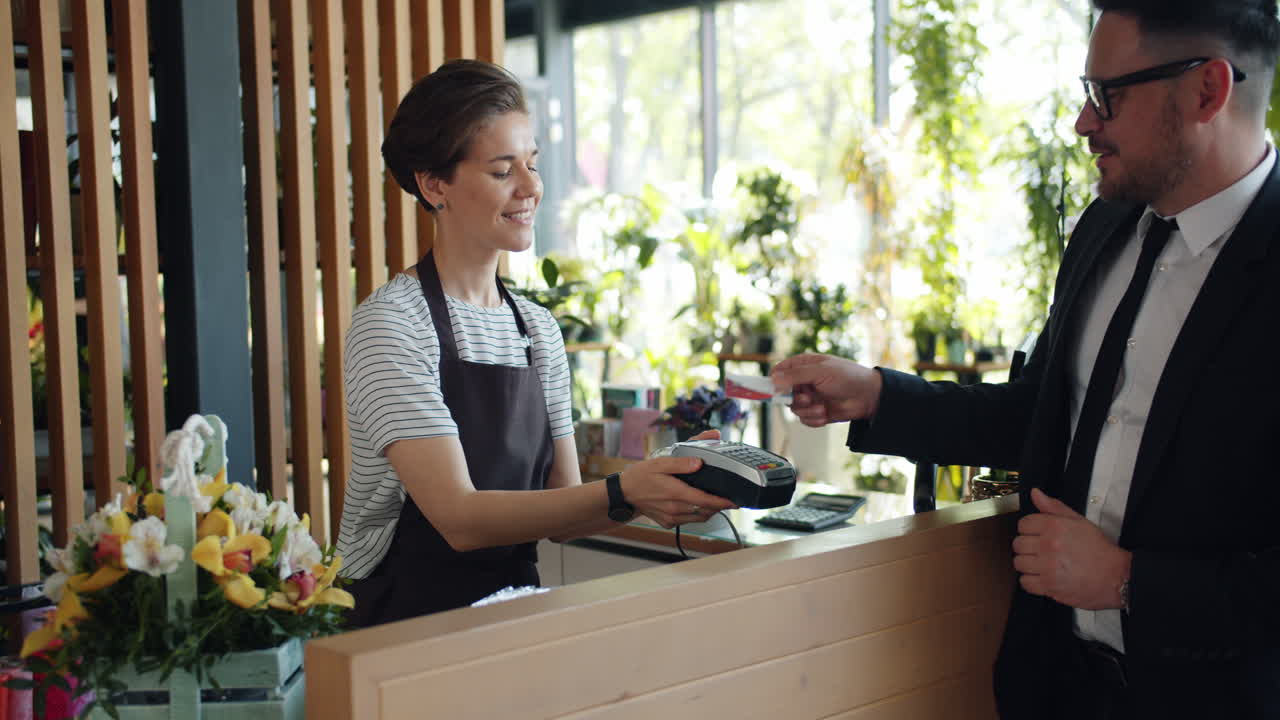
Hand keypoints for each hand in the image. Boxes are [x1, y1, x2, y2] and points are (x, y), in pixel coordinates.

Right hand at [621, 429, 735, 527]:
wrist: (624, 494)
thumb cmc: (641, 476)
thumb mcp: (660, 463)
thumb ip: (682, 462)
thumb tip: (700, 462)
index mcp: (675, 493)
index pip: (705, 501)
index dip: (722, 502)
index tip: (734, 501)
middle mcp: (675, 509)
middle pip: (705, 511)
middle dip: (718, 505)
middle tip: (727, 497)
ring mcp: (672, 518)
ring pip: (699, 518)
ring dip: (709, 510)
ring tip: (713, 500)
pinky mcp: (669, 523)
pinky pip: (689, 521)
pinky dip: (696, 514)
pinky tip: (695, 504)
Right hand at [770, 354, 882, 426]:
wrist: (869, 397)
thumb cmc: (848, 376)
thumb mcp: (820, 371)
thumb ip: (795, 375)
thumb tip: (773, 379)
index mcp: (803, 366)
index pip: (779, 372)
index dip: (773, 381)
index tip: (772, 391)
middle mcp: (804, 382)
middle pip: (783, 394)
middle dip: (795, 399)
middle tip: (807, 398)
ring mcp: (810, 397)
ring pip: (794, 409)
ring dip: (807, 411)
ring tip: (821, 408)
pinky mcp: (817, 412)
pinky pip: (805, 420)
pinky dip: (814, 419)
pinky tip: (825, 415)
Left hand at [1012, 488, 1130, 609]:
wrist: (1116, 576)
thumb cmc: (1099, 549)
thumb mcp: (1079, 521)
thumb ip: (1054, 507)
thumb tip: (1035, 493)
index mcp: (1054, 526)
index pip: (1023, 524)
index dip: (1030, 529)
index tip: (1038, 535)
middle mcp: (1048, 545)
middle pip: (1018, 544)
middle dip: (1027, 547)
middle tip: (1041, 551)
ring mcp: (1047, 567)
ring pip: (1018, 563)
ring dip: (1028, 564)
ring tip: (1042, 564)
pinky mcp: (1049, 586)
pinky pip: (1025, 582)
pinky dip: (1031, 581)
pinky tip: (1043, 577)